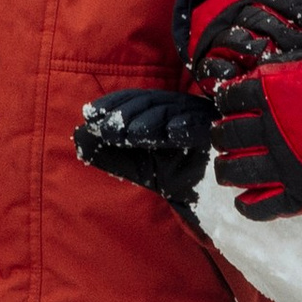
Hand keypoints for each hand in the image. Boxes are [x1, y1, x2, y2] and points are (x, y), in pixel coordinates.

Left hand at [75, 88, 214, 214]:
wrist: (220, 201)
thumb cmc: (181, 178)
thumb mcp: (141, 167)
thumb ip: (111, 155)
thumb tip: (77, 136)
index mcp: (166, 113)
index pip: (138, 101)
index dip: (114, 104)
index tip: (90, 113)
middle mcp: (185, 110)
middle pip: (155, 103)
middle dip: (127, 113)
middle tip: (106, 128)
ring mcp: (206, 119)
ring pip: (177, 112)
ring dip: (152, 121)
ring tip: (133, 133)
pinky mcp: (223, 132)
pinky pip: (206, 126)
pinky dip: (189, 126)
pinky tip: (174, 133)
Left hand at [211, 50, 301, 220]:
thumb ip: (287, 66)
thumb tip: (261, 72)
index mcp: (272, 93)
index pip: (231, 98)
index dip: (226, 101)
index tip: (228, 106)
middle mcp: (272, 129)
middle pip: (227, 136)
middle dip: (221, 136)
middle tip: (224, 138)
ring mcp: (285, 163)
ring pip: (237, 171)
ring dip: (226, 170)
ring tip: (227, 169)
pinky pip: (264, 206)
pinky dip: (248, 206)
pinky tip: (243, 201)